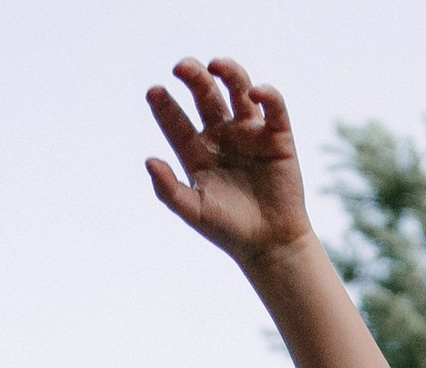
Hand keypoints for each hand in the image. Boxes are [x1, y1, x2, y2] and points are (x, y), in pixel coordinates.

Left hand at [144, 60, 312, 271]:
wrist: (270, 244)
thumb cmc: (229, 230)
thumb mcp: (195, 212)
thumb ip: (169, 190)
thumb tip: (148, 160)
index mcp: (197, 152)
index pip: (176, 122)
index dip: (164, 106)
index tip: (153, 91)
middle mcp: (221, 136)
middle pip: (205, 95)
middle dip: (193, 77)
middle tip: (180, 67)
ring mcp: (249, 132)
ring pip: (237, 89)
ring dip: (227, 72)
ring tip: (214, 65)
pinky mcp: (277, 134)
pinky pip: (273, 105)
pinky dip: (266, 94)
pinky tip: (255, 92)